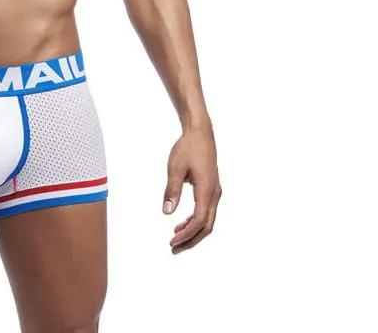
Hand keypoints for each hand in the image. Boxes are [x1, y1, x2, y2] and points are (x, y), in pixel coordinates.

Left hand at [162, 121, 220, 253]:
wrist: (200, 133)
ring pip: (208, 221)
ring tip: (176, 239)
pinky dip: (195, 222)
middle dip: (191, 240)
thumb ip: (172, 190)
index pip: (199, 220)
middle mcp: (214, 194)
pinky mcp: (212, 189)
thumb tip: (167, 212)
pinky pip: (206, 212)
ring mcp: (215, 192)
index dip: (186, 234)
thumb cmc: (188, 147)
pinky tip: (182, 223)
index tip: (172, 241)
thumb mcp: (175, 167)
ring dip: (193, 232)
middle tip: (174, 248)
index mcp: (207, 190)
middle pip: (206, 226)